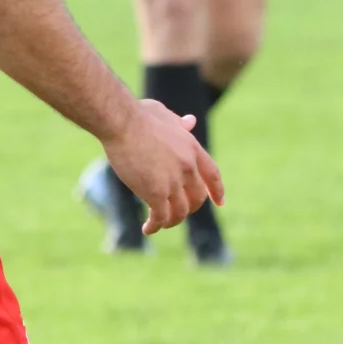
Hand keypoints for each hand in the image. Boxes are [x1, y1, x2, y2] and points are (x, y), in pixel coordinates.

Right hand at [100, 99, 223, 233]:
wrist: (122, 121)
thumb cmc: (138, 114)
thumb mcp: (165, 114)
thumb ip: (179, 123)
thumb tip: (191, 121)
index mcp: (193, 148)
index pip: (212, 174)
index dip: (217, 190)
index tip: (220, 202)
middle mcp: (188, 167)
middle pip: (197, 197)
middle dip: (189, 208)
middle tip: (176, 213)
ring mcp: (173, 181)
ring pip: (180, 211)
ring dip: (171, 221)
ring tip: (159, 224)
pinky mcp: (155, 192)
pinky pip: (160, 216)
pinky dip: (156, 226)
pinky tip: (147, 229)